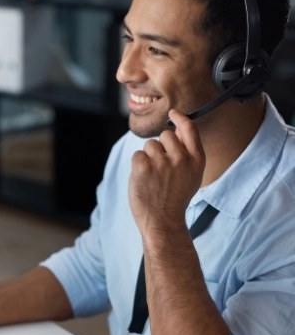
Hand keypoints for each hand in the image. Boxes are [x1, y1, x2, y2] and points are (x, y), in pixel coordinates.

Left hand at [129, 109, 204, 235]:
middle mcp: (181, 158)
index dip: (180, 118)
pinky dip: (137, 166)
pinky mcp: (143, 167)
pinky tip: (144, 180)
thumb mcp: (191, 175)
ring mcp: (162, 162)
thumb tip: (176, 128)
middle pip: (165, 135)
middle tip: (162, 170)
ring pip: (149, 145)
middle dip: (160, 147)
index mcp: (197, 160)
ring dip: (148, 158)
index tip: (172, 113)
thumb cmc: (175, 198)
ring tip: (153, 178)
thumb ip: (187, 152)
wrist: (163, 221)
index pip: (190, 129)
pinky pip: (137, 155)